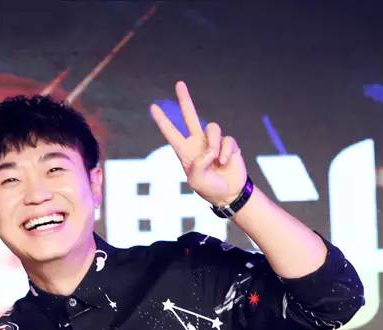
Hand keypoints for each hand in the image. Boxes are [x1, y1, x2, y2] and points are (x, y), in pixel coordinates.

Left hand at [150, 80, 247, 206]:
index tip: (153, 107)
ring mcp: (213, 142)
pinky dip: (226, 151)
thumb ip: (197, 165)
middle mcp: (198, 143)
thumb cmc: (209, 189)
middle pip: (190, 115)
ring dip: (215, 144)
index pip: (171, 132)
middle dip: (185, 99)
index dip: (162, 120)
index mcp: (184, 151)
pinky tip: (225, 162)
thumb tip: (208, 149)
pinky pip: (227, 140)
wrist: (229, 193)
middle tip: (179, 84)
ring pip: (212, 128)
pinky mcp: (228, 143)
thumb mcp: (196, 181)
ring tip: (217, 160)